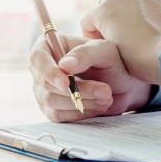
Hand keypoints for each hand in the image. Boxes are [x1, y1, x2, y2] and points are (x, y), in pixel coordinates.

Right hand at [29, 33, 151, 122]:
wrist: (123, 84)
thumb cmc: (112, 61)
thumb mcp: (104, 51)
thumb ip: (85, 54)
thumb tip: (64, 65)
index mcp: (50, 46)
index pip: (38, 58)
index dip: (49, 72)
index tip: (66, 84)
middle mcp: (42, 68)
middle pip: (45, 84)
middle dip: (76, 91)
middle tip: (105, 90)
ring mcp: (44, 89)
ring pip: (52, 102)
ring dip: (81, 102)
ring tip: (106, 96)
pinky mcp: (51, 108)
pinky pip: (58, 116)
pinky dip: (79, 113)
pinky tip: (97, 105)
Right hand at [81, 0, 160, 84]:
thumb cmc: (138, 60)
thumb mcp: (109, 52)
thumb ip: (103, 37)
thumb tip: (108, 30)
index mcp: (102, 9)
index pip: (89, 22)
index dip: (94, 37)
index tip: (105, 47)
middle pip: (109, 10)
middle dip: (113, 23)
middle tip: (124, 41)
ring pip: (128, 2)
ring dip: (130, 13)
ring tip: (141, 33)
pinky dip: (148, 9)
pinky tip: (153, 24)